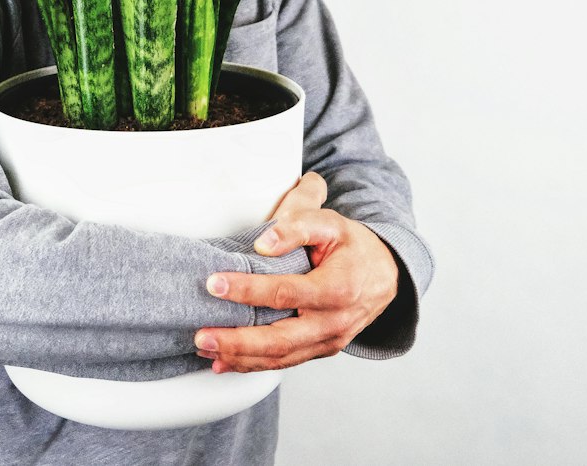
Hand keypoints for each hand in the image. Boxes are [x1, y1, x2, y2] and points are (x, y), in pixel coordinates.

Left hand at [195, 176, 398, 372]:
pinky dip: (254, 364)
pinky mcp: (320, 350)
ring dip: (240, 357)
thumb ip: (297, 225)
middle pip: (280, 339)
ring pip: (281, 357)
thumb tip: (262, 243)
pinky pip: (286, 361)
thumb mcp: (330, 222)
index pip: (285, 293)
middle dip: (238, 341)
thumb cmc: (351, 245)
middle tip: (202, 335)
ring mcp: (328, 341)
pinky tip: (225, 362)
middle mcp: (333, 322)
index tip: (214, 283)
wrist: (384, 273)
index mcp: (337, 288)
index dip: (247, 290)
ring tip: (206, 349)